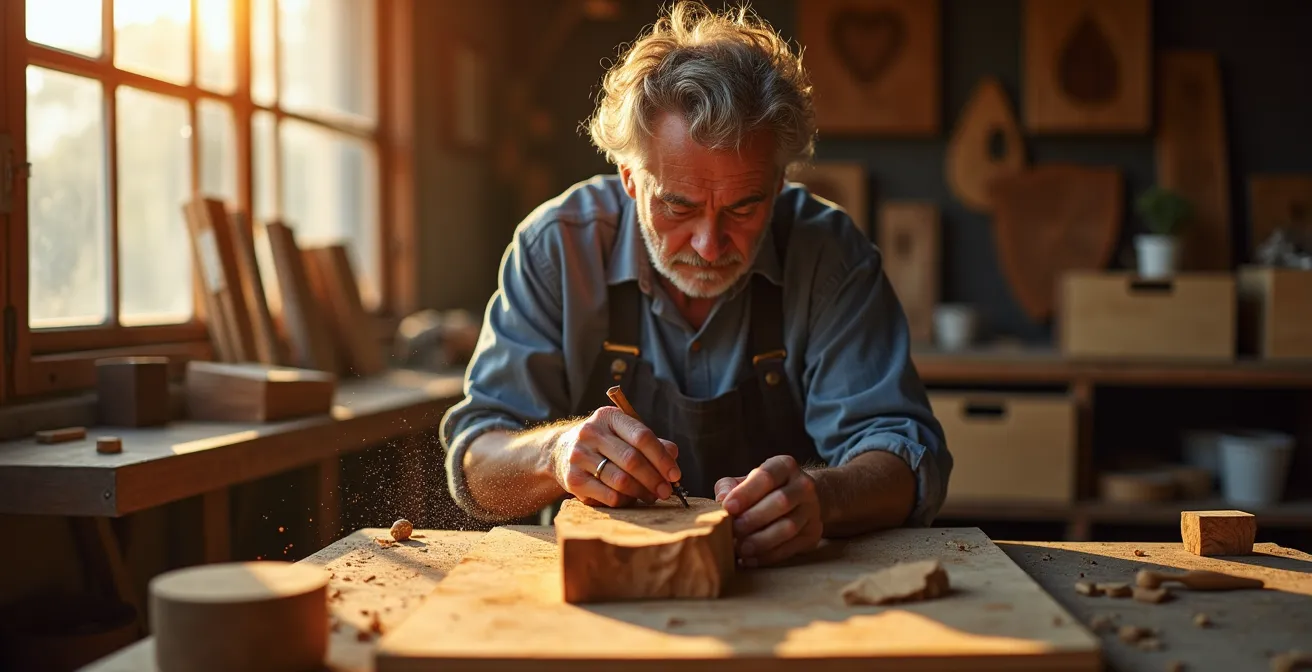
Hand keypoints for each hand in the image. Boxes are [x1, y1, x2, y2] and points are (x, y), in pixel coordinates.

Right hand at [550, 407, 681, 507]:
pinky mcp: (573, 479)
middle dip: (654, 479)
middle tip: (666, 492)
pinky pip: (608, 495)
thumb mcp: (624, 435)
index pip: (642, 436)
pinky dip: (625, 501)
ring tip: (651, 496)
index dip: (662, 458)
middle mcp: (591, 432)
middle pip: (632, 459)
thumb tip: (673, 454)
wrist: (561, 452)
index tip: (675, 475)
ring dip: (642, 492)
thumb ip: (650, 443)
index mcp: (609, 417)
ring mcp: (579, 456)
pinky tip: (631, 499)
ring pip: (621, 480)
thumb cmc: (604, 444)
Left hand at [714, 455, 822, 566]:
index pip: (767, 477)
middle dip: (754, 519)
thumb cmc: (765, 490)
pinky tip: (751, 559)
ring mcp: (812, 510)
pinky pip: (791, 547)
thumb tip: (721, 499)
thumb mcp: (747, 480)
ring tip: (740, 549)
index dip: (746, 493)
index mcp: (784, 466)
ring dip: (761, 541)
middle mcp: (803, 485)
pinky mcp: (813, 533)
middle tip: (733, 532)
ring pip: (788, 527)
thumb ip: (730, 486)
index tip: (728, 508)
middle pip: (781, 502)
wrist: (801, 499)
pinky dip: (768, 556)